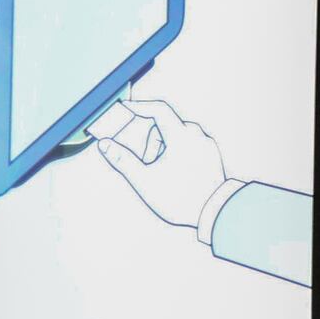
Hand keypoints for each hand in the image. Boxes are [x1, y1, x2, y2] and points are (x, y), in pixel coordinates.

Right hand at [94, 96, 228, 228]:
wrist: (213, 212)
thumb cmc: (180, 198)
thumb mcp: (144, 180)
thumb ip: (122, 159)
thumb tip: (105, 145)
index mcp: (182, 137)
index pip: (158, 109)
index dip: (139, 107)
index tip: (125, 109)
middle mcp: (197, 135)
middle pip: (165, 125)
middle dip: (149, 140)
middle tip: (145, 162)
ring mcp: (206, 143)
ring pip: (177, 134)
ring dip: (162, 147)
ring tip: (160, 171)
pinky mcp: (211, 152)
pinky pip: (189, 142)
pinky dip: (176, 150)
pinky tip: (173, 170)